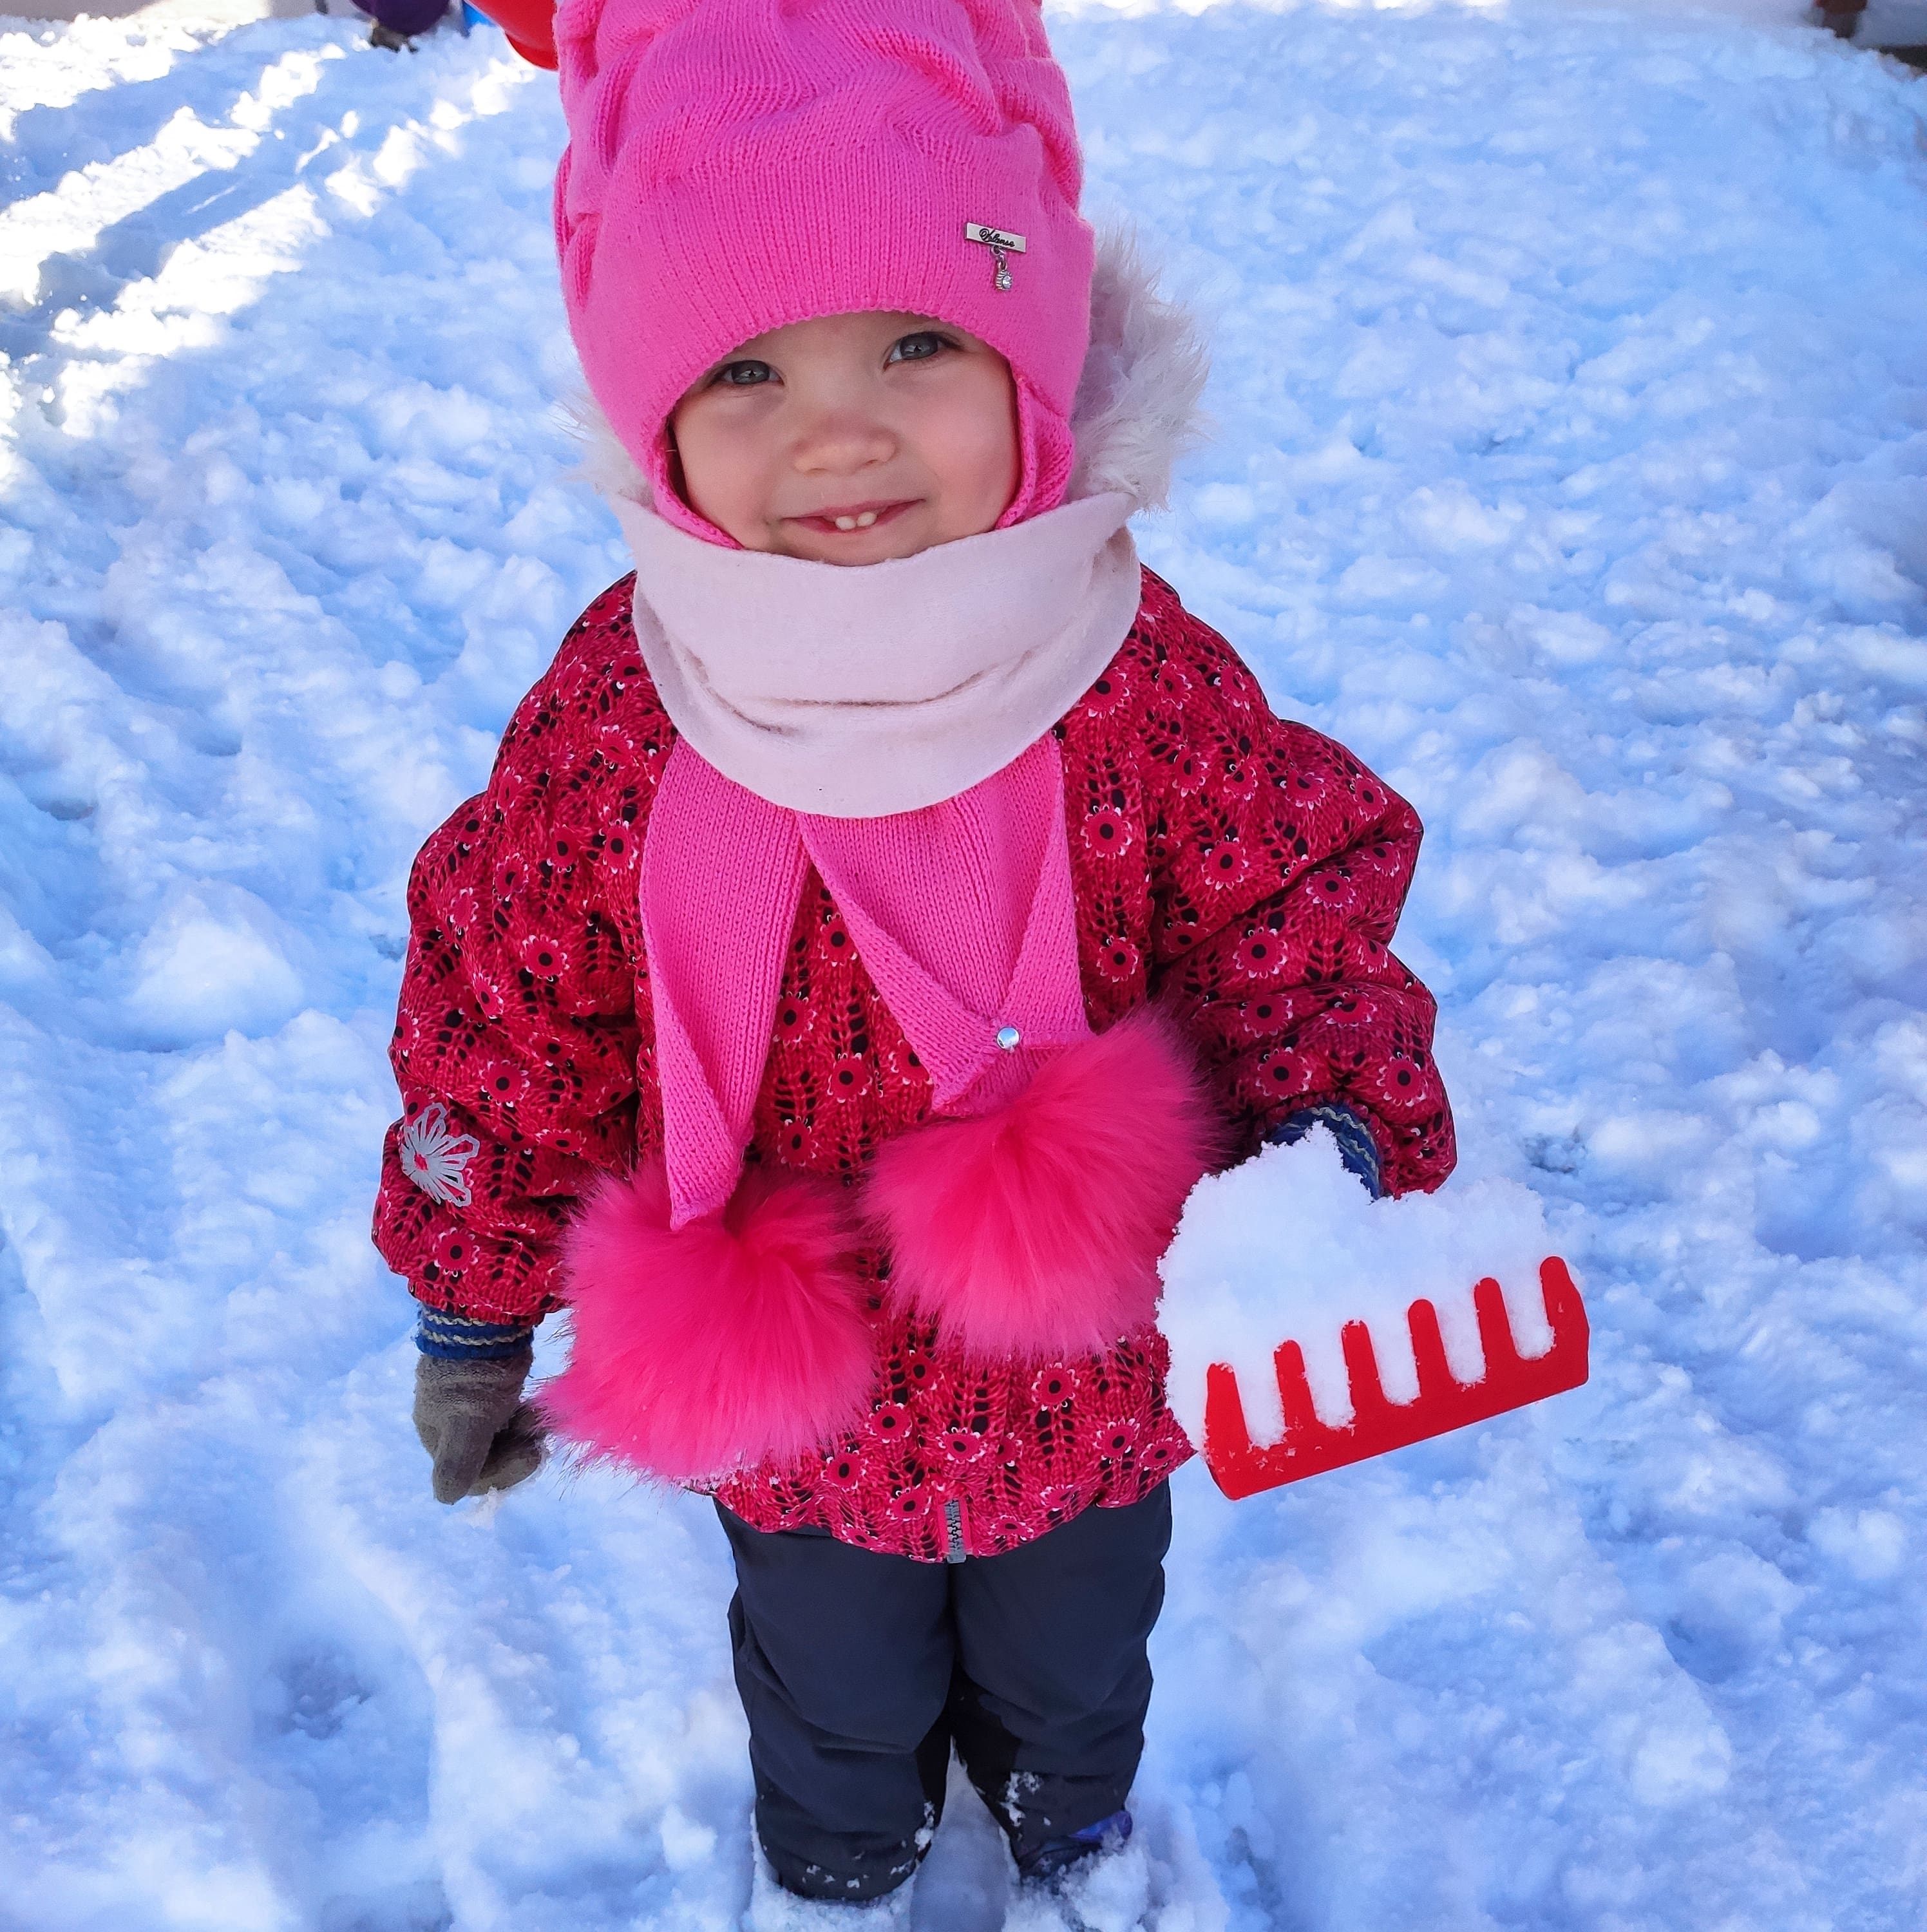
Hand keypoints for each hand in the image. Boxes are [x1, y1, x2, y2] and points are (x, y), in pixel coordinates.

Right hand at [413, 1349, 545, 1503]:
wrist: (485, 1317)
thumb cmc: (476, 1377)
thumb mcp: (468, 1423)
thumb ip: (459, 1462)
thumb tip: (447, 1499)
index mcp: (436, 1435)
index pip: (468, 1477)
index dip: (504, 1473)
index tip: (533, 1455)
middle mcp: (446, 1421)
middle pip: (484, 1458)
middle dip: (516, 1453)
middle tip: (541, 1441)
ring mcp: (466, 1401)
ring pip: (497, 1436)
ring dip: (522, 1436)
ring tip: (539, 1422)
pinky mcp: (485, 1383)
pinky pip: (504, 1413)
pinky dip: (521, 1416)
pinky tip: (535, 1409)